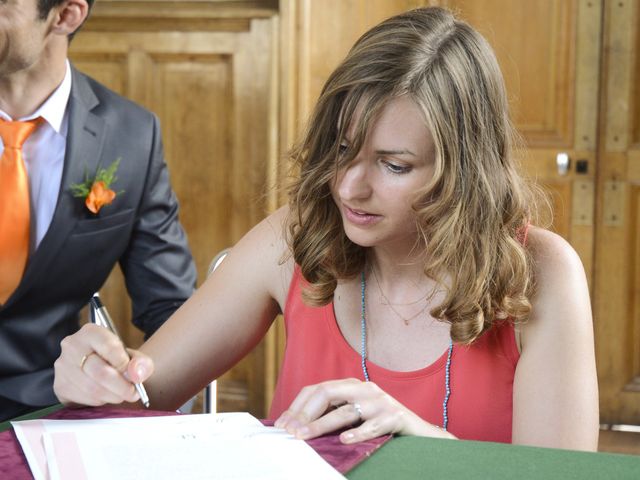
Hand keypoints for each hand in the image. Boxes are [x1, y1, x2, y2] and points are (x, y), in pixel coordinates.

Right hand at [53, 323, 153, 406]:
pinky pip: (83, 398)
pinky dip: (100, 401)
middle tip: (133, 393)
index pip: (109, 347)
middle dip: (122, 387)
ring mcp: (63, 366)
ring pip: (92, 388)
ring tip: (121, 394)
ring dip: (112, 396)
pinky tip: (105, 395)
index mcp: (91, 332)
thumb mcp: (133, 356)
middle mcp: (72, 346)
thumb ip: (141, 363)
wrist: (97, 368)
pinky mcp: (60, 385)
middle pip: (100, 372)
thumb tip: (137, 375)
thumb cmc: (116, 360)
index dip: (124, 365)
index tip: (134, 376)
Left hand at [274, 378, 454, 442]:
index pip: (318, 389)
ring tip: (306, 437)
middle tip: (291, 432)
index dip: (298, 405)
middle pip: (328, 393)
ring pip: (347, 410)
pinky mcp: (396, 416)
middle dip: (305, 413)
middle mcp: (365, 388)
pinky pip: (374, 425)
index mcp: (352, 385)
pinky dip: (358, 432)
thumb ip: (332, 415)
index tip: (282, 424)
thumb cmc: (382, 426)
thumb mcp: (355, 416)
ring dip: (322, 424)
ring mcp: (382, 401)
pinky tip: (344, 440)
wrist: (420, 434)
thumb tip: (298, 427)